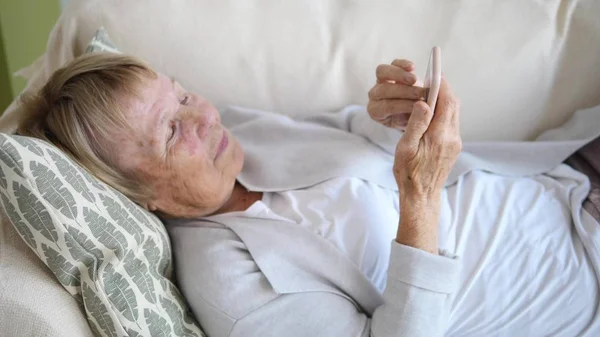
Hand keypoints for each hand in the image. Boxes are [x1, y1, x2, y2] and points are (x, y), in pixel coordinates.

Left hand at [367, 59, 425, 128]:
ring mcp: (380, 81)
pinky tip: (413, 67)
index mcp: (376, 111)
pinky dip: (402, 64)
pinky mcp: (390, 70)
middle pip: (383, 90)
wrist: (412, 111)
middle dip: (403, 91)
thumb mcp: (411, 124)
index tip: (416, 106)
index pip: (385, 107)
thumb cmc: (411, 120)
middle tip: (420, 94)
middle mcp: (375, 96)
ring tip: (415, 80)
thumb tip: (422, 106)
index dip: (401, 105)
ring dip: (400, 76)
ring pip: (382, 73)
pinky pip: (393, 63)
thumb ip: (414, 117)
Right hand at [393, 76, 460, 195]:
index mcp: (439, 136)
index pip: (446, 101)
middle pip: (454, 105)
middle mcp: (452, 138)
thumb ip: (416, 124)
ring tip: (429, 95)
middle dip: (444, 90)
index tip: (433, 73)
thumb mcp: (406, 148)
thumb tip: (423, 102)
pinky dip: (444, 112)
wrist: (421, 195)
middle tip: (430, 80)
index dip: (441, 84)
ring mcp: (455, 143)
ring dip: (444, 101)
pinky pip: (452, 123)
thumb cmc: (408, 173)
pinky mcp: (454, 147)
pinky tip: (432, 113)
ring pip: (454, 113)